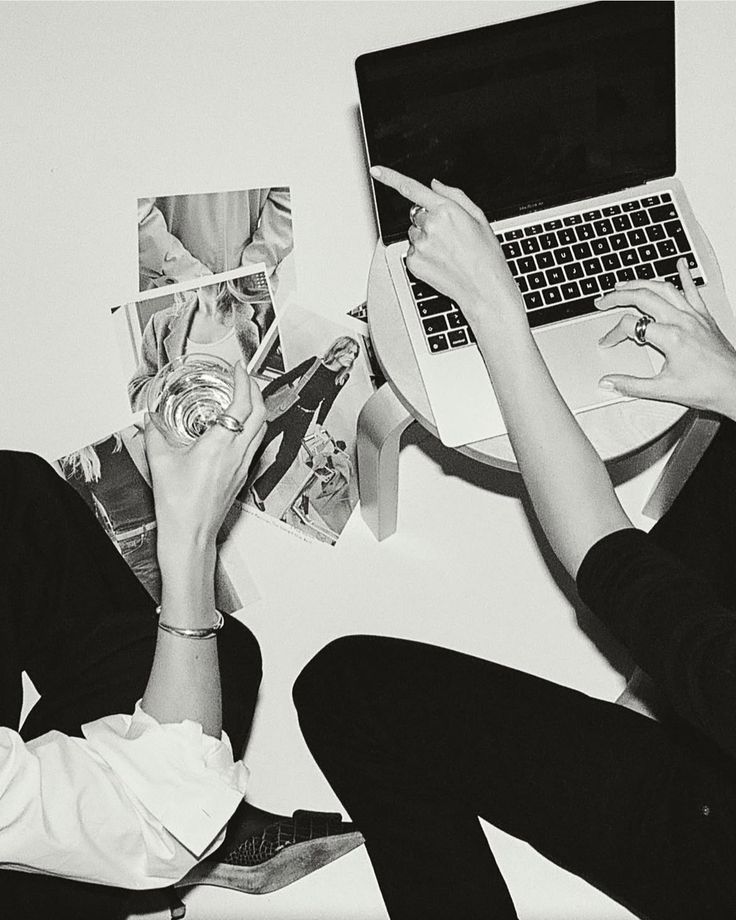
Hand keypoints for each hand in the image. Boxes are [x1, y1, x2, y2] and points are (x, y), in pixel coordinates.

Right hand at [144, 362, 265, 549]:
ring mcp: (243, 465)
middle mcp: (237, 453)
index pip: (242, 404)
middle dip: (255, 390)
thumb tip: (149, 420)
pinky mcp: (243, 475)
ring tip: (244, 397)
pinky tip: (239, 427)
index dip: (244, 382)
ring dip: (257, 408)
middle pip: (260, 413)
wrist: (190, 534)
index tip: (238, 369)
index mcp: (219, 445)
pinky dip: (253, 427)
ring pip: (262, 428)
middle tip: (244, 378)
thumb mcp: (160, 462)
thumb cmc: (179, 506)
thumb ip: (154, 435)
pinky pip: (255, 444)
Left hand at [370, 166, 522, 325]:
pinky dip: (423, 256)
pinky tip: (440, 263)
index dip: (391, 178)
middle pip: (416, 214)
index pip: (412, 189)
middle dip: (428, 221)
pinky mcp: (414, 262)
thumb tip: (434, 184)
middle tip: (449, 237)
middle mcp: (430, 225)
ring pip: (413, 234)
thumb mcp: (478, 218)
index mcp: (446, 210)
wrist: (483, 288)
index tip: (376, 171)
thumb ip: (454, 196)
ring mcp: (420, 245)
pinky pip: (412, 252)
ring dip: (425, 239)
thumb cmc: (485, 254)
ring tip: (447, 253)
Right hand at [596, 259, 735, 416]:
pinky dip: (685, 275)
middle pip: (643, 297)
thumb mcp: (663, 390)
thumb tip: (609, 382)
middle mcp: (682, 321)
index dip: (612, 333)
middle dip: (618, 296)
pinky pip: (693, 290)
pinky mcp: (704, 316)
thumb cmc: (707, 387)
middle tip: (603, 300)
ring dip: (642, 283)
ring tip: (625, 284)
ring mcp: (694, 316)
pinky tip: (680, 263)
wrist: (735, 386)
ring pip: (664, 289)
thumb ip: (631, 385)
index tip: (607, 343)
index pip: (630, 326)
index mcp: (670, 337)